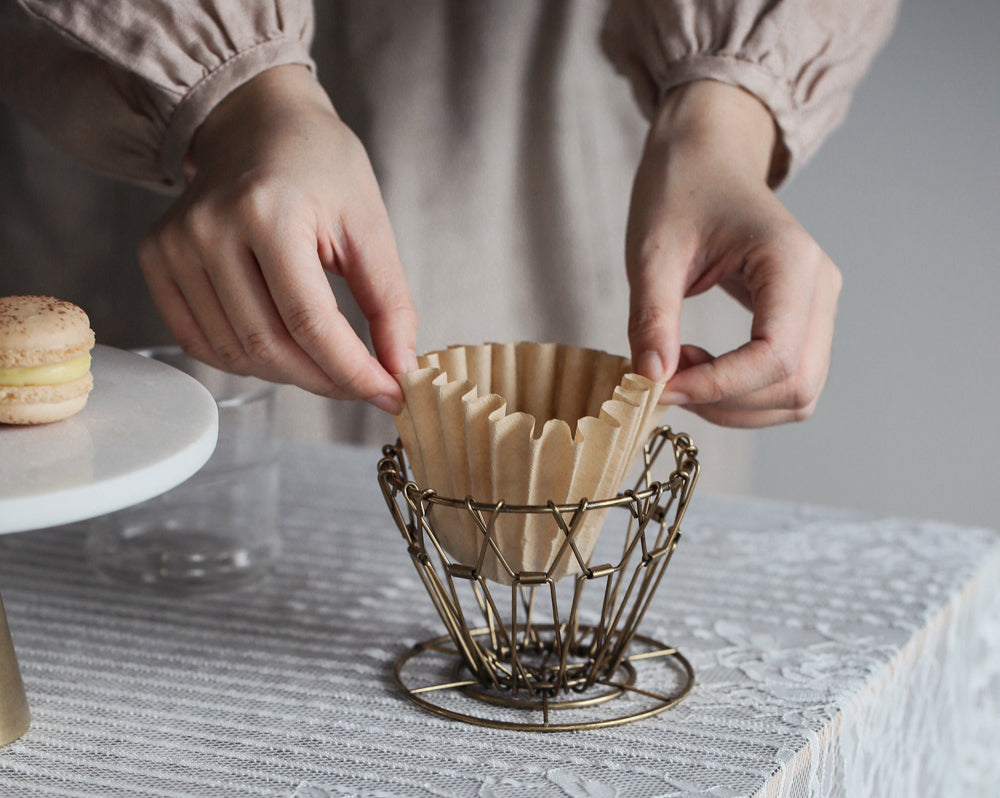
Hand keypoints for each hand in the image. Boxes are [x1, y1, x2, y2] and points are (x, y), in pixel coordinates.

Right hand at [139, 65, 416, 413]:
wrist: (257, 123)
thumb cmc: (321, 166)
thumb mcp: (369, 225)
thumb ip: (389, 302)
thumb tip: (398, 369)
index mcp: (267, 212)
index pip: (310, 321)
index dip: (352, 370)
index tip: (389, 394)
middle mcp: (209, 229)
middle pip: (268, 345)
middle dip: (325, 379)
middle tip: (364, 384)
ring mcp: (174, 246)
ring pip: (235, 354)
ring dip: (290, 374)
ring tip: (327, 360)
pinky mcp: (156, 259)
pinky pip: (201, 343)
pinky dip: (246, 361)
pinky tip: (281, 347)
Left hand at [626, 81, 841, 426]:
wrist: (705, 157)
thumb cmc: (679, 191)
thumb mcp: (652, 254)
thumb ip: (652, 320)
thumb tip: (651, 382)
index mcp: (790, 261)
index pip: (775, 356)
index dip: (717, 386)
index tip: (659, 386)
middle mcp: (820, 286)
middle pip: (796, 384)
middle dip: (727, 402)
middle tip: (666, 381)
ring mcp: (818, 304)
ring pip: (798, 393)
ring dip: (735, 403)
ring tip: (680, 367)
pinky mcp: (804, 319)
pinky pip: (787, 380)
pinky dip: (743, 392)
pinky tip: (699, 365)